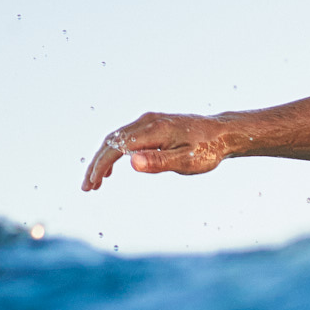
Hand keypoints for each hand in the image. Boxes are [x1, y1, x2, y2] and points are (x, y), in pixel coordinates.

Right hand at [81, 112, 231, 190]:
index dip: (101, 166)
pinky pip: (126, 138)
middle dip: (97, 165)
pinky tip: (113, 169)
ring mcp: (148, 122)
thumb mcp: (186, 161)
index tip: (92, 185)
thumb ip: (159, 162)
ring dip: (104, 160)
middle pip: (111, 142)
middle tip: (88, 187)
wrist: (222, 133)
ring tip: (96, 182)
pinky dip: (115, 153)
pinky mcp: (152, 125)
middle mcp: (146, 122)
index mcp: (153, 131)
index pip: (116, 147)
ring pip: (116, 139)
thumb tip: (131, 162)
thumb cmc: (208, 151)